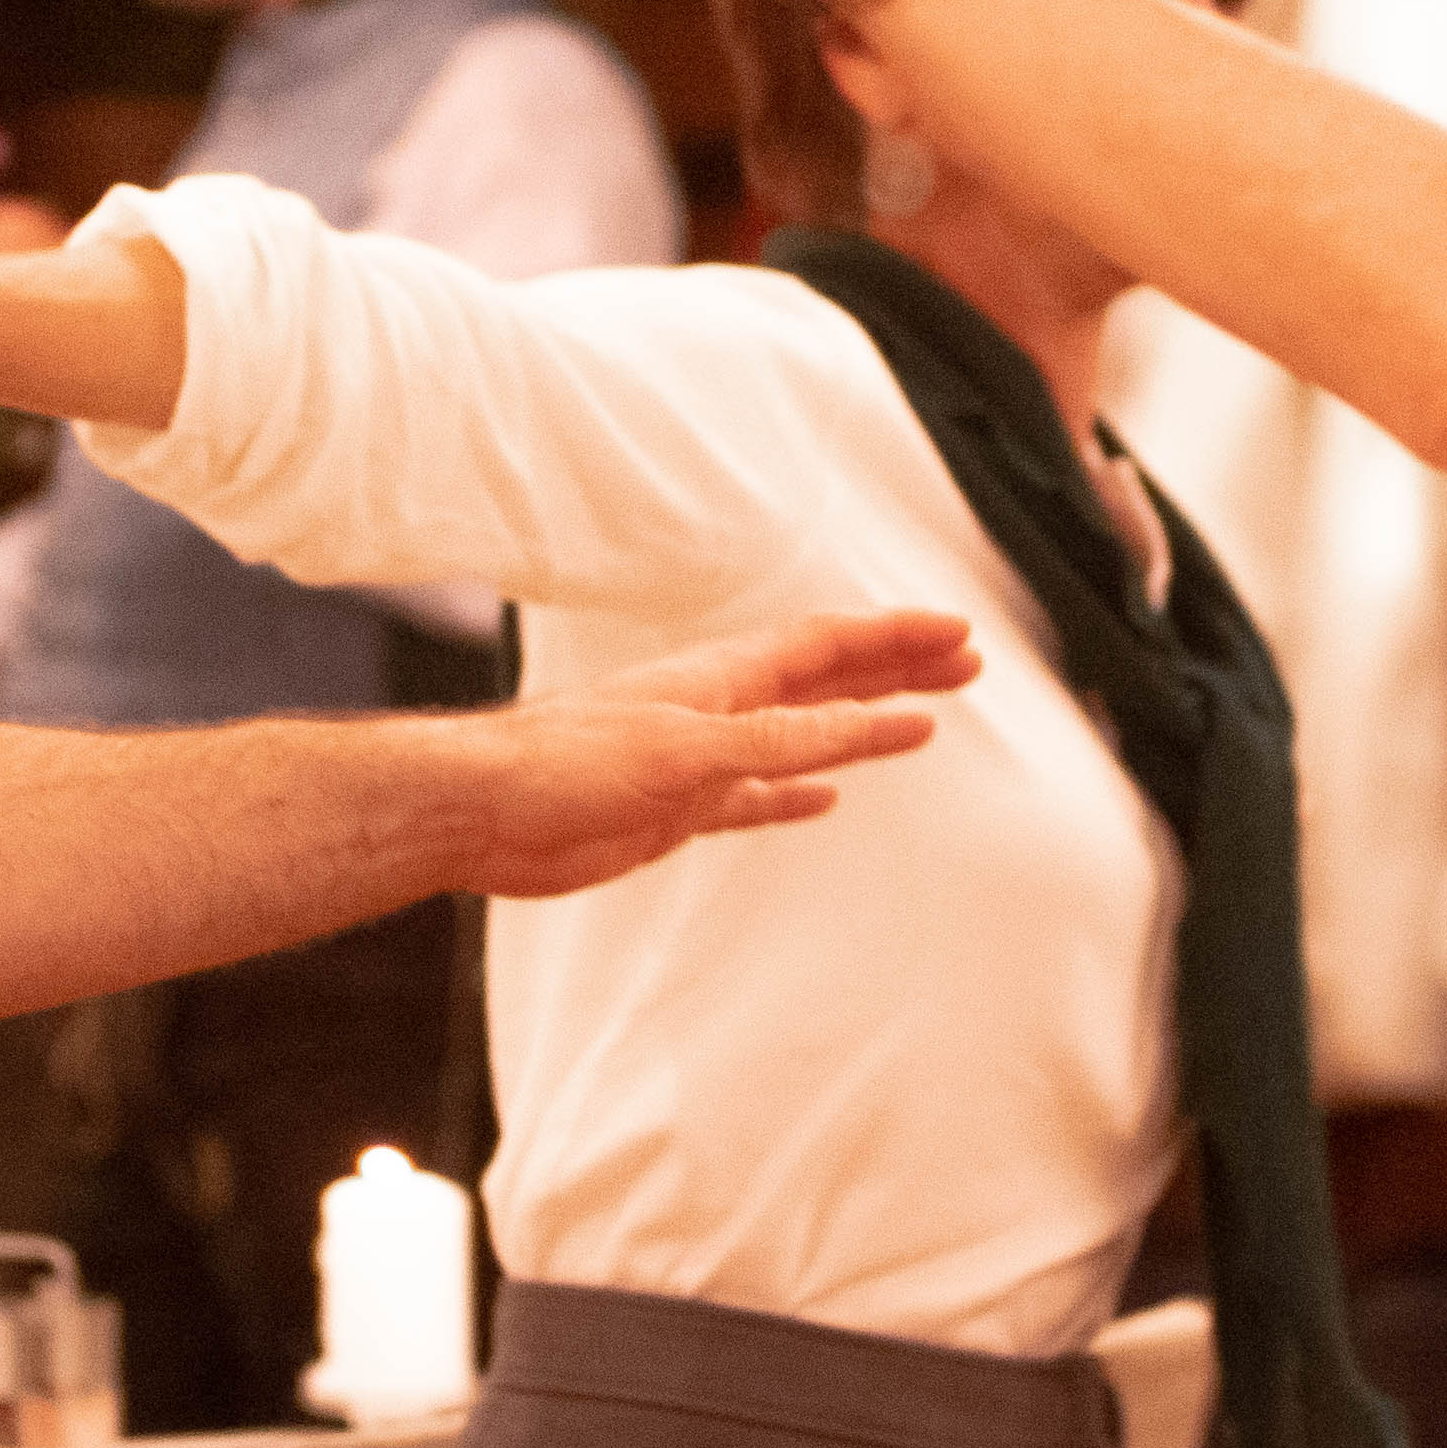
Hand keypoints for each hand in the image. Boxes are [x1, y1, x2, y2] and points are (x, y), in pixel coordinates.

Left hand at [458, 609, 976, 898]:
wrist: (481, 812)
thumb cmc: (569, 762)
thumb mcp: (695, 748)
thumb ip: (790, 740)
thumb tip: (887, 723)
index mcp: (723, 678)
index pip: (830, 645)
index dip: (896, 638)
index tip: (959, 634)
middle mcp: (718, 709)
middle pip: (826, 681)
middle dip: (895, 670)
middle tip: (965, 665)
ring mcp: (698, 760)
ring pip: (800, 736)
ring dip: (858, 725)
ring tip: (916, 720)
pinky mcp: (674, 810)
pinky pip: (755, 796)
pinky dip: (796, 793)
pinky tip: (824, 799)